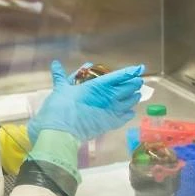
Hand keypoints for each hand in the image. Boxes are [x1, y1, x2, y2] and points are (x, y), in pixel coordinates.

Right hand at [28, 61, 143, 143]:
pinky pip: (125, 118)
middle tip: (137, 81)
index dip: (130, 71)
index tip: (139, 68)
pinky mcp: (110, 125)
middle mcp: (108, 97)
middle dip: (134, 84)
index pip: (119, 76)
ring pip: (129, 102)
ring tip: (137, 95)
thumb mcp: (60, 89)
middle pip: (128, 88)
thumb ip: (61, 76)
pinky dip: (128, 114)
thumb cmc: (60, 107)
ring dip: (134, 98)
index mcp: (97, 86)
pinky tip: (130, 113)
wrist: (61, 131)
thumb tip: (55, 64)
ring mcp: (111, 112)